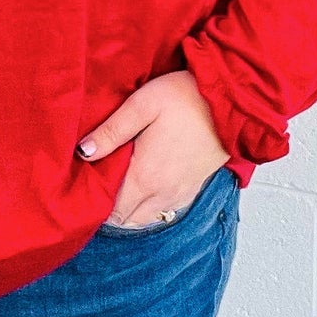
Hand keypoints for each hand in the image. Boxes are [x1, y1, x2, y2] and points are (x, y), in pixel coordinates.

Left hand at [77, 70, 231, 227]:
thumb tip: (83, 152)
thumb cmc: (187, 97)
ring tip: (118, 187)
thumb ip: (111, 131)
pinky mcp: (193, 189)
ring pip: (145, 218)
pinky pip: (165, 211)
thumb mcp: (142, 105)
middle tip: (97, 188)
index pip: (111, 211)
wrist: (233, 102)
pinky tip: (144, 187)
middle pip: (126, 219)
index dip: (95, 205)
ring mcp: (180, 193)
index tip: (84, 191)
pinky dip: (149, 207)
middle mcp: (162, 193)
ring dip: (129, 209)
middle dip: (109, 210)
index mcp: (145, 177)